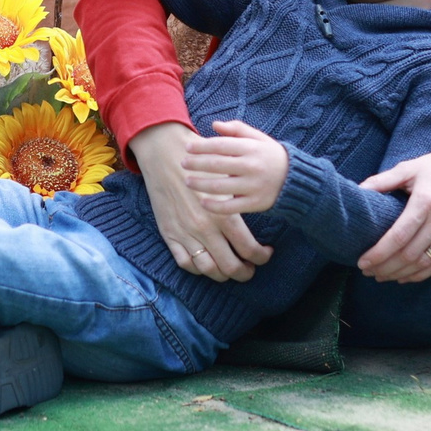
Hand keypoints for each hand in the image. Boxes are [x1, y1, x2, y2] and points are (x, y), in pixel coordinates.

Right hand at [132, 122, 272, 280]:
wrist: (164, 154)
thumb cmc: (200, 163)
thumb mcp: (226, 179)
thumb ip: (240, 202)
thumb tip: (257, 217)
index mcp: (224, 214)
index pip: (248, 248)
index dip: (261, 256)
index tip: (265, 254)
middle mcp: (205, 228)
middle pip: (230, 266)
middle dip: (245, 272)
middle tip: (250, 269)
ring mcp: (186, 234)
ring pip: (208, 269)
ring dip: (222, 275)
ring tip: (230, 270)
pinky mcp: (170, 234)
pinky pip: (185, 263)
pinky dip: (198, 269)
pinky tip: (207, 263)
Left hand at [181, 119, 288, 213]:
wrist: (296, 179)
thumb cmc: (271, 155)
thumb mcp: (258, 138)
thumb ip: (237, 129)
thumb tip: (214, 125)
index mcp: (251, 148)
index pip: (220, 145)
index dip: (201, 146)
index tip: (187, 148)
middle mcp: (251, 166)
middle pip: (217, 164)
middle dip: (196, 164)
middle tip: (182, 164)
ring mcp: (253, 186)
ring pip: (220, 186)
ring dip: (200, 184)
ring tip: (187, 181)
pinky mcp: (255, 203)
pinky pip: (231, 207)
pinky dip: (215, 206)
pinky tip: (203, 202)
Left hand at [356, 127, 430, 282]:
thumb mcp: (409, 168)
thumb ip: (383, 180)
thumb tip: (358, 190)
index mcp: (425, 201)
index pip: (399, 236)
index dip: (379, 253)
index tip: (362, 261)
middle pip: (409, 254)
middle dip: (385, 267)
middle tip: (367, 271)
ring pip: (423, 263)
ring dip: (399, 274)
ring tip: (380, 276)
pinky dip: (419, 274)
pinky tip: (403, 277)